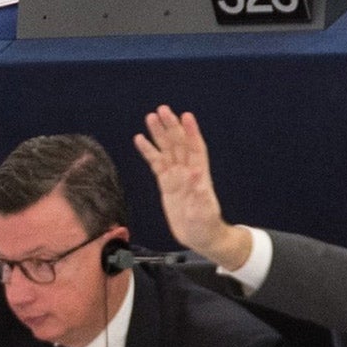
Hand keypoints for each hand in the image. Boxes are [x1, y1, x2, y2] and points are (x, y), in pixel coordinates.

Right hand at [131, 105, 250, 269]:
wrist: (200, 236)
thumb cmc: (206, 225)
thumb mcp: (204, 212)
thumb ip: (200, 193)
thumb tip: (194, 173)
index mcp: (200, 175)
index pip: (195, 148)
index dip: (191, 132)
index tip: (186, 116)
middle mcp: (187, 171)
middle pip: (178, 144)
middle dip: (171, 126)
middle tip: (162, 110)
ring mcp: (176, 176)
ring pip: (166, 150)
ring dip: (159, 134)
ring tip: (150, 117)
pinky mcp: (166, 183)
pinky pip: (155, 163)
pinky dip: (148, 151)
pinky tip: (140, 139)